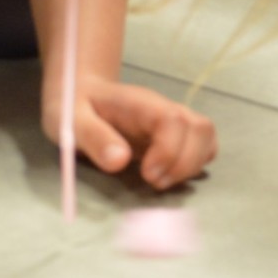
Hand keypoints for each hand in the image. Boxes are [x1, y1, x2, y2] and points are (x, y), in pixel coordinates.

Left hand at [44, 75, 217, 189]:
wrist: (80, 94)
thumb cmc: (75, 108)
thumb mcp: (72, 121)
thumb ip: (94, 138)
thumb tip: (119, 161)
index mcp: (140, 103)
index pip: (173, 120)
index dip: (168, 151)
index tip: (148, 175)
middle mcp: (164, 109)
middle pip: (199, 128)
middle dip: (184, 163)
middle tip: (153, 183)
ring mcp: (174, 121)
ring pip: (206, 136)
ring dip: (192, 165)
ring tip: (161, 182)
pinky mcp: (177, 134)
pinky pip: (203, 145)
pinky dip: (195, 164)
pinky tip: (170, 176)